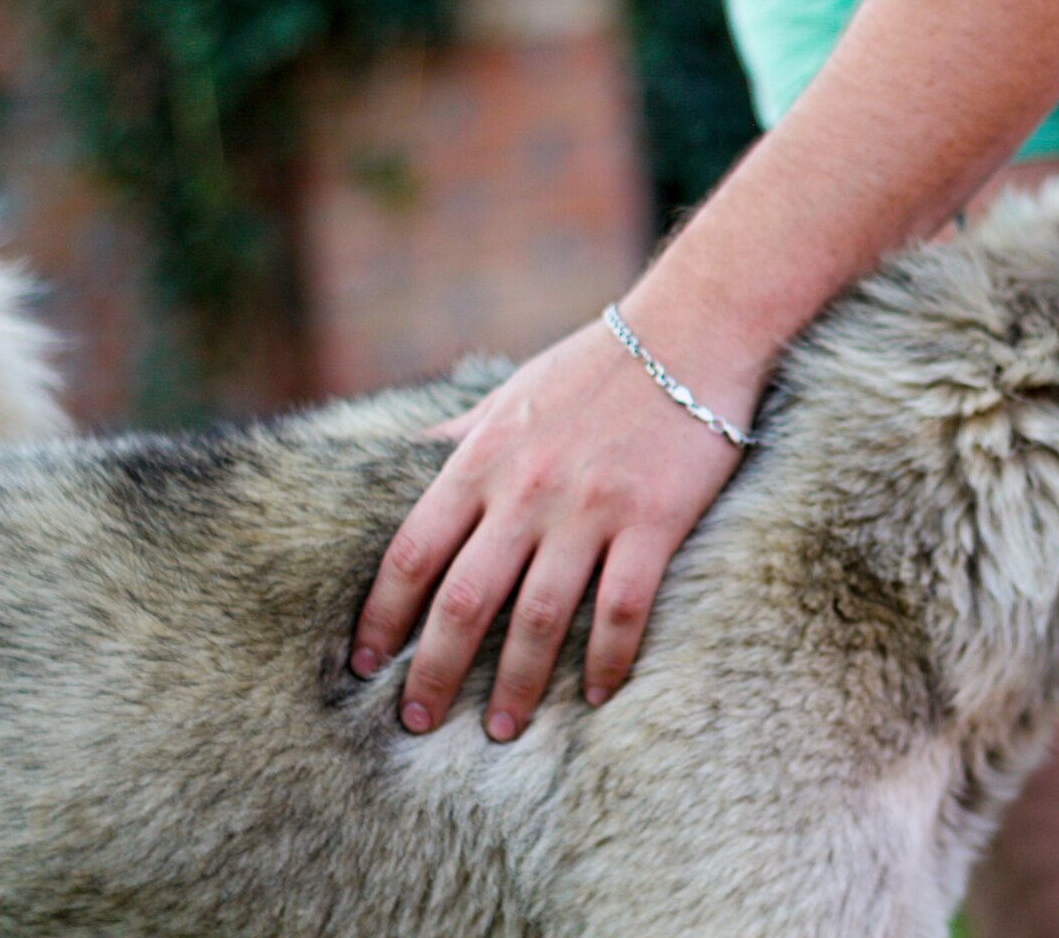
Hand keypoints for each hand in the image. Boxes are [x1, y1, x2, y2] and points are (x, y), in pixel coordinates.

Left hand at [349, 303, 758, 740]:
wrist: (693, 330)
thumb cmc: (599, 363)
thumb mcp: (511, 392)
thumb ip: (457, 436)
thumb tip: (401, 460)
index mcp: (483, 459)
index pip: (412, 552)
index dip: (382, 617)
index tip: (365, 664)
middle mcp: (527, 491)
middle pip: (463, 599)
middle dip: (433, 671)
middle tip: (416, 722)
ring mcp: (590, 510)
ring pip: (538, 617)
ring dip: (514, 683)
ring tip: (502, 729)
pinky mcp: (653, 522)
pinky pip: (621, 609)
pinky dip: (605, 660)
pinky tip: (595, 694)